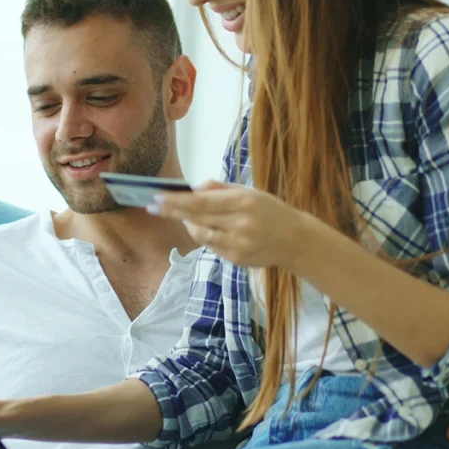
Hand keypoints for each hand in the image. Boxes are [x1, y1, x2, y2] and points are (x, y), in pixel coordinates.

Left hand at [151, 181, 312, 267]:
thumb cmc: (269, 211)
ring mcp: (238, 244)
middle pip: (197, 218)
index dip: (177, 201)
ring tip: (182, 217)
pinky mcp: (237, 259)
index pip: (201, 202)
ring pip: (201, 235)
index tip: (158, 197)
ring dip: (188, 225)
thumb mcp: (249, 192)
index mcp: (243, 202)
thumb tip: (193, 188)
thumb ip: (220, 189)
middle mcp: (240, 224)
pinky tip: (203, 228)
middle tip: (153, 206)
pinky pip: (211, 246)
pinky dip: (204, 236)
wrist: (294, 240)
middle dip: (173, 211)